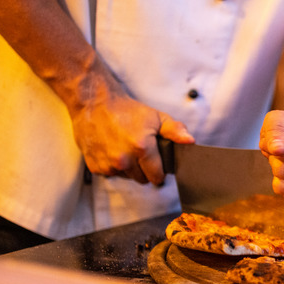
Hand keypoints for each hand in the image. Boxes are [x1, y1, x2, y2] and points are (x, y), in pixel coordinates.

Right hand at [71, 90, 193, 185]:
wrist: (94, 103)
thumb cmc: (126, 110)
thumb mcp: (155, 117)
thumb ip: (175, 131)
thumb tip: (190, 141)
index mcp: (142, 148)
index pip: (157, 176)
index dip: (159, 170)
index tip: (157, 163)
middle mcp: (124, 159)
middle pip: (142, 179)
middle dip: (144, 169)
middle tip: (140, 152)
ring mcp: (108, 164)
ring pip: (127, 177)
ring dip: (128, 168)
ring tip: (125, 149)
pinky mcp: (95, 167)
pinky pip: (111, 174)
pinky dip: (113, 166)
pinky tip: (112, 150)